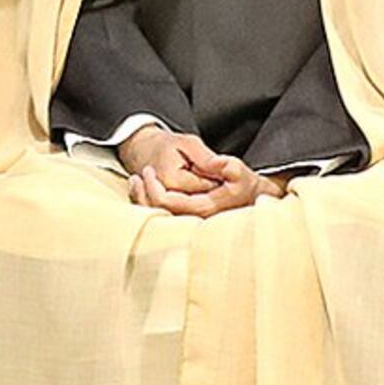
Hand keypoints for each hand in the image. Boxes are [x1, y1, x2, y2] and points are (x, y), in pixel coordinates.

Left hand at [118, 127, 279, 217]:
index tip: (148, 170)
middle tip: (138, 174)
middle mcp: (192, 220)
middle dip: (142, 192)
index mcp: (201, 208)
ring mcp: (186, 221)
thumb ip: (229, 167)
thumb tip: (216, 162)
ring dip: (140, 197)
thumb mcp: (240, 171)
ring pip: (154, 215)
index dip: (153, 186)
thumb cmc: (241, 183)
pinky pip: (157, 214)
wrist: (248, 196)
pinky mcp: (183, 219)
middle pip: (156, 212)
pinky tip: (140, 187)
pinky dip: (144, 201)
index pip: (166, 202)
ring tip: (135, 180)